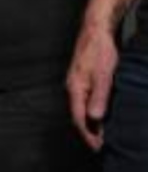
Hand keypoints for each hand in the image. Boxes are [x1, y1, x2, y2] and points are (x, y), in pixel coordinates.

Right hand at [67, 20, 117, 149]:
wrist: (97, 30)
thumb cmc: (99, 50)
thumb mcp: (104, 75)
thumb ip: (99, 97)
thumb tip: (95, 118)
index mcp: (75, 88)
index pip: (79, 117)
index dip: (88, 133)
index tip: (98, 147)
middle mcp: (73, 86)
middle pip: (79, 114)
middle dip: (90, 131)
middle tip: (102, 145)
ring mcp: (78, 82)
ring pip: (83, 107)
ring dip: (92, 122)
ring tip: (104, 133)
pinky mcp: (84, 78)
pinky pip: (87, 100)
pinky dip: (94, 111)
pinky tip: (102, 113)